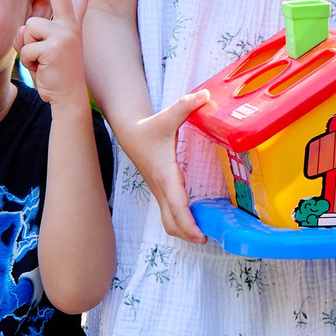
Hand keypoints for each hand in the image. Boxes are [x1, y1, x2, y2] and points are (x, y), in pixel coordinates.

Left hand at [16, 0, 92, 108]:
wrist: (67, 99)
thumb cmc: (54, 76)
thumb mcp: (46, 51)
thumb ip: (38, 35)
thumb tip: (25, 26)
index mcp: (71, 26)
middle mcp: (71, 26)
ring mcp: (65, 35)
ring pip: (27, 28)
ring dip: (26, 48)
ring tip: (41, 62)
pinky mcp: (55, 46)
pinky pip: (26, 46)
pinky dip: (27, 60)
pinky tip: (42, 69)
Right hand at [117, 89, 210, 242]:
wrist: (129, 133)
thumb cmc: (149, 127)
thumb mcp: (167, 116)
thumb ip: (186, 106)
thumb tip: (204, 95)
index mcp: (165, 174)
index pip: (177, 205)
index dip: (188, 223)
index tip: (199, 235)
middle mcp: (161, 187)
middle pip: (171, 221)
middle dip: (187, 233)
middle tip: (206, 239)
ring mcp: (159, 191)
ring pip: (168, 220)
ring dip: (182, 231)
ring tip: (201, 235)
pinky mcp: (160, 191)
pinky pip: (169, 214)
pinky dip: (179, 222)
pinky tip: (193, 223)